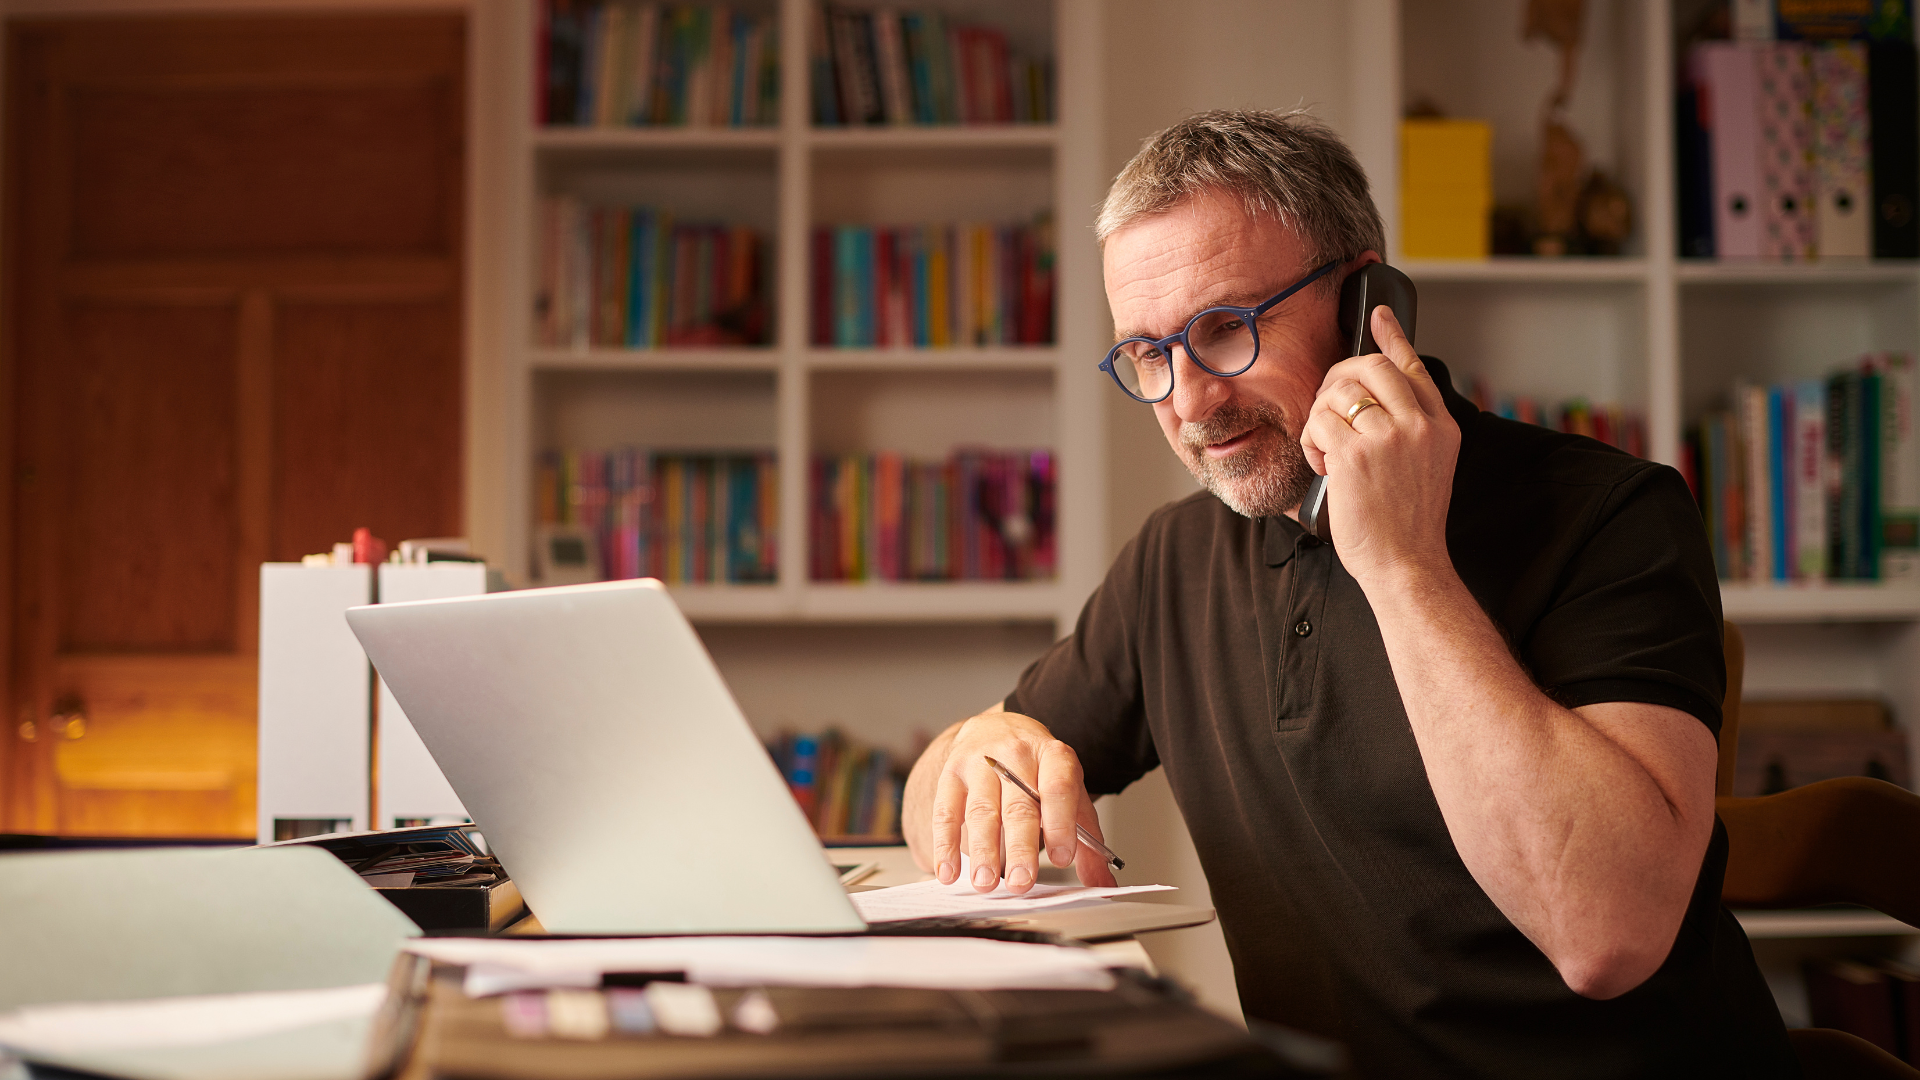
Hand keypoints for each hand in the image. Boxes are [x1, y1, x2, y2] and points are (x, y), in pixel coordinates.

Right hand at [927, 710, 1115, 892]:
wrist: (996, 729)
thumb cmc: (1038, 771)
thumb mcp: (1070, 794)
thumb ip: (1088, 840)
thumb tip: (1104, 884)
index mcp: (1054, 756)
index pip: (1059, 787)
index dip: (1061, 823)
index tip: (1063, 858)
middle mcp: (1016, 754)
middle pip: (1019, 805)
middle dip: (1020, 847)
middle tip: (1021, 883)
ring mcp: (980, 762)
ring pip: (981, 810)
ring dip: (982, 850)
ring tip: (985, 882)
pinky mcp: (951, 773)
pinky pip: (946, 811)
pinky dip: (945, 844)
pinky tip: (948, 871)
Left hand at [1298, 305, 1459, 584]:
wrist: (1406, 564)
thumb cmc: (1408, 524)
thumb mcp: (1430, 467)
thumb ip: (1411, 429)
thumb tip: (1371, 398)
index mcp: (1441, 427)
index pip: (1414, 368)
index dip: (1392, 337)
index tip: (1377, 316)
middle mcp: (1419, 425)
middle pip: (1370, 368)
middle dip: (1337, 380)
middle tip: (1326, 407)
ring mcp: (1388, 437)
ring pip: (1337, 394)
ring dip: (1320, 421)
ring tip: (1328, 453)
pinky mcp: (1355, 455)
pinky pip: (1318, 423)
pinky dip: (1311, 444)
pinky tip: (1324, 468)